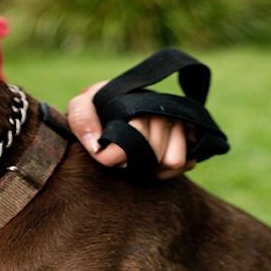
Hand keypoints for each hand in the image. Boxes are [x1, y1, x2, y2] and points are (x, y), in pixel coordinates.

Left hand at [67, 80, 195, 179]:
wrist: (112, 108)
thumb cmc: (97, 108)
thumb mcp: (80, 107)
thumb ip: (82, 120)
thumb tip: (96, 147)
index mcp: (137, 100)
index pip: (137, 133)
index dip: (119, 153)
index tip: (105, 159)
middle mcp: (162, 109)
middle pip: (155, 152)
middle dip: (134, 163)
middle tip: (120, 161)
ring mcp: (179, 122)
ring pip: (173, 161)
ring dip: (152, 168)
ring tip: (136, 163)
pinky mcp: (190, 137)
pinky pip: (186, 163)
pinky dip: (168, 171)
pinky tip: (152, 165)